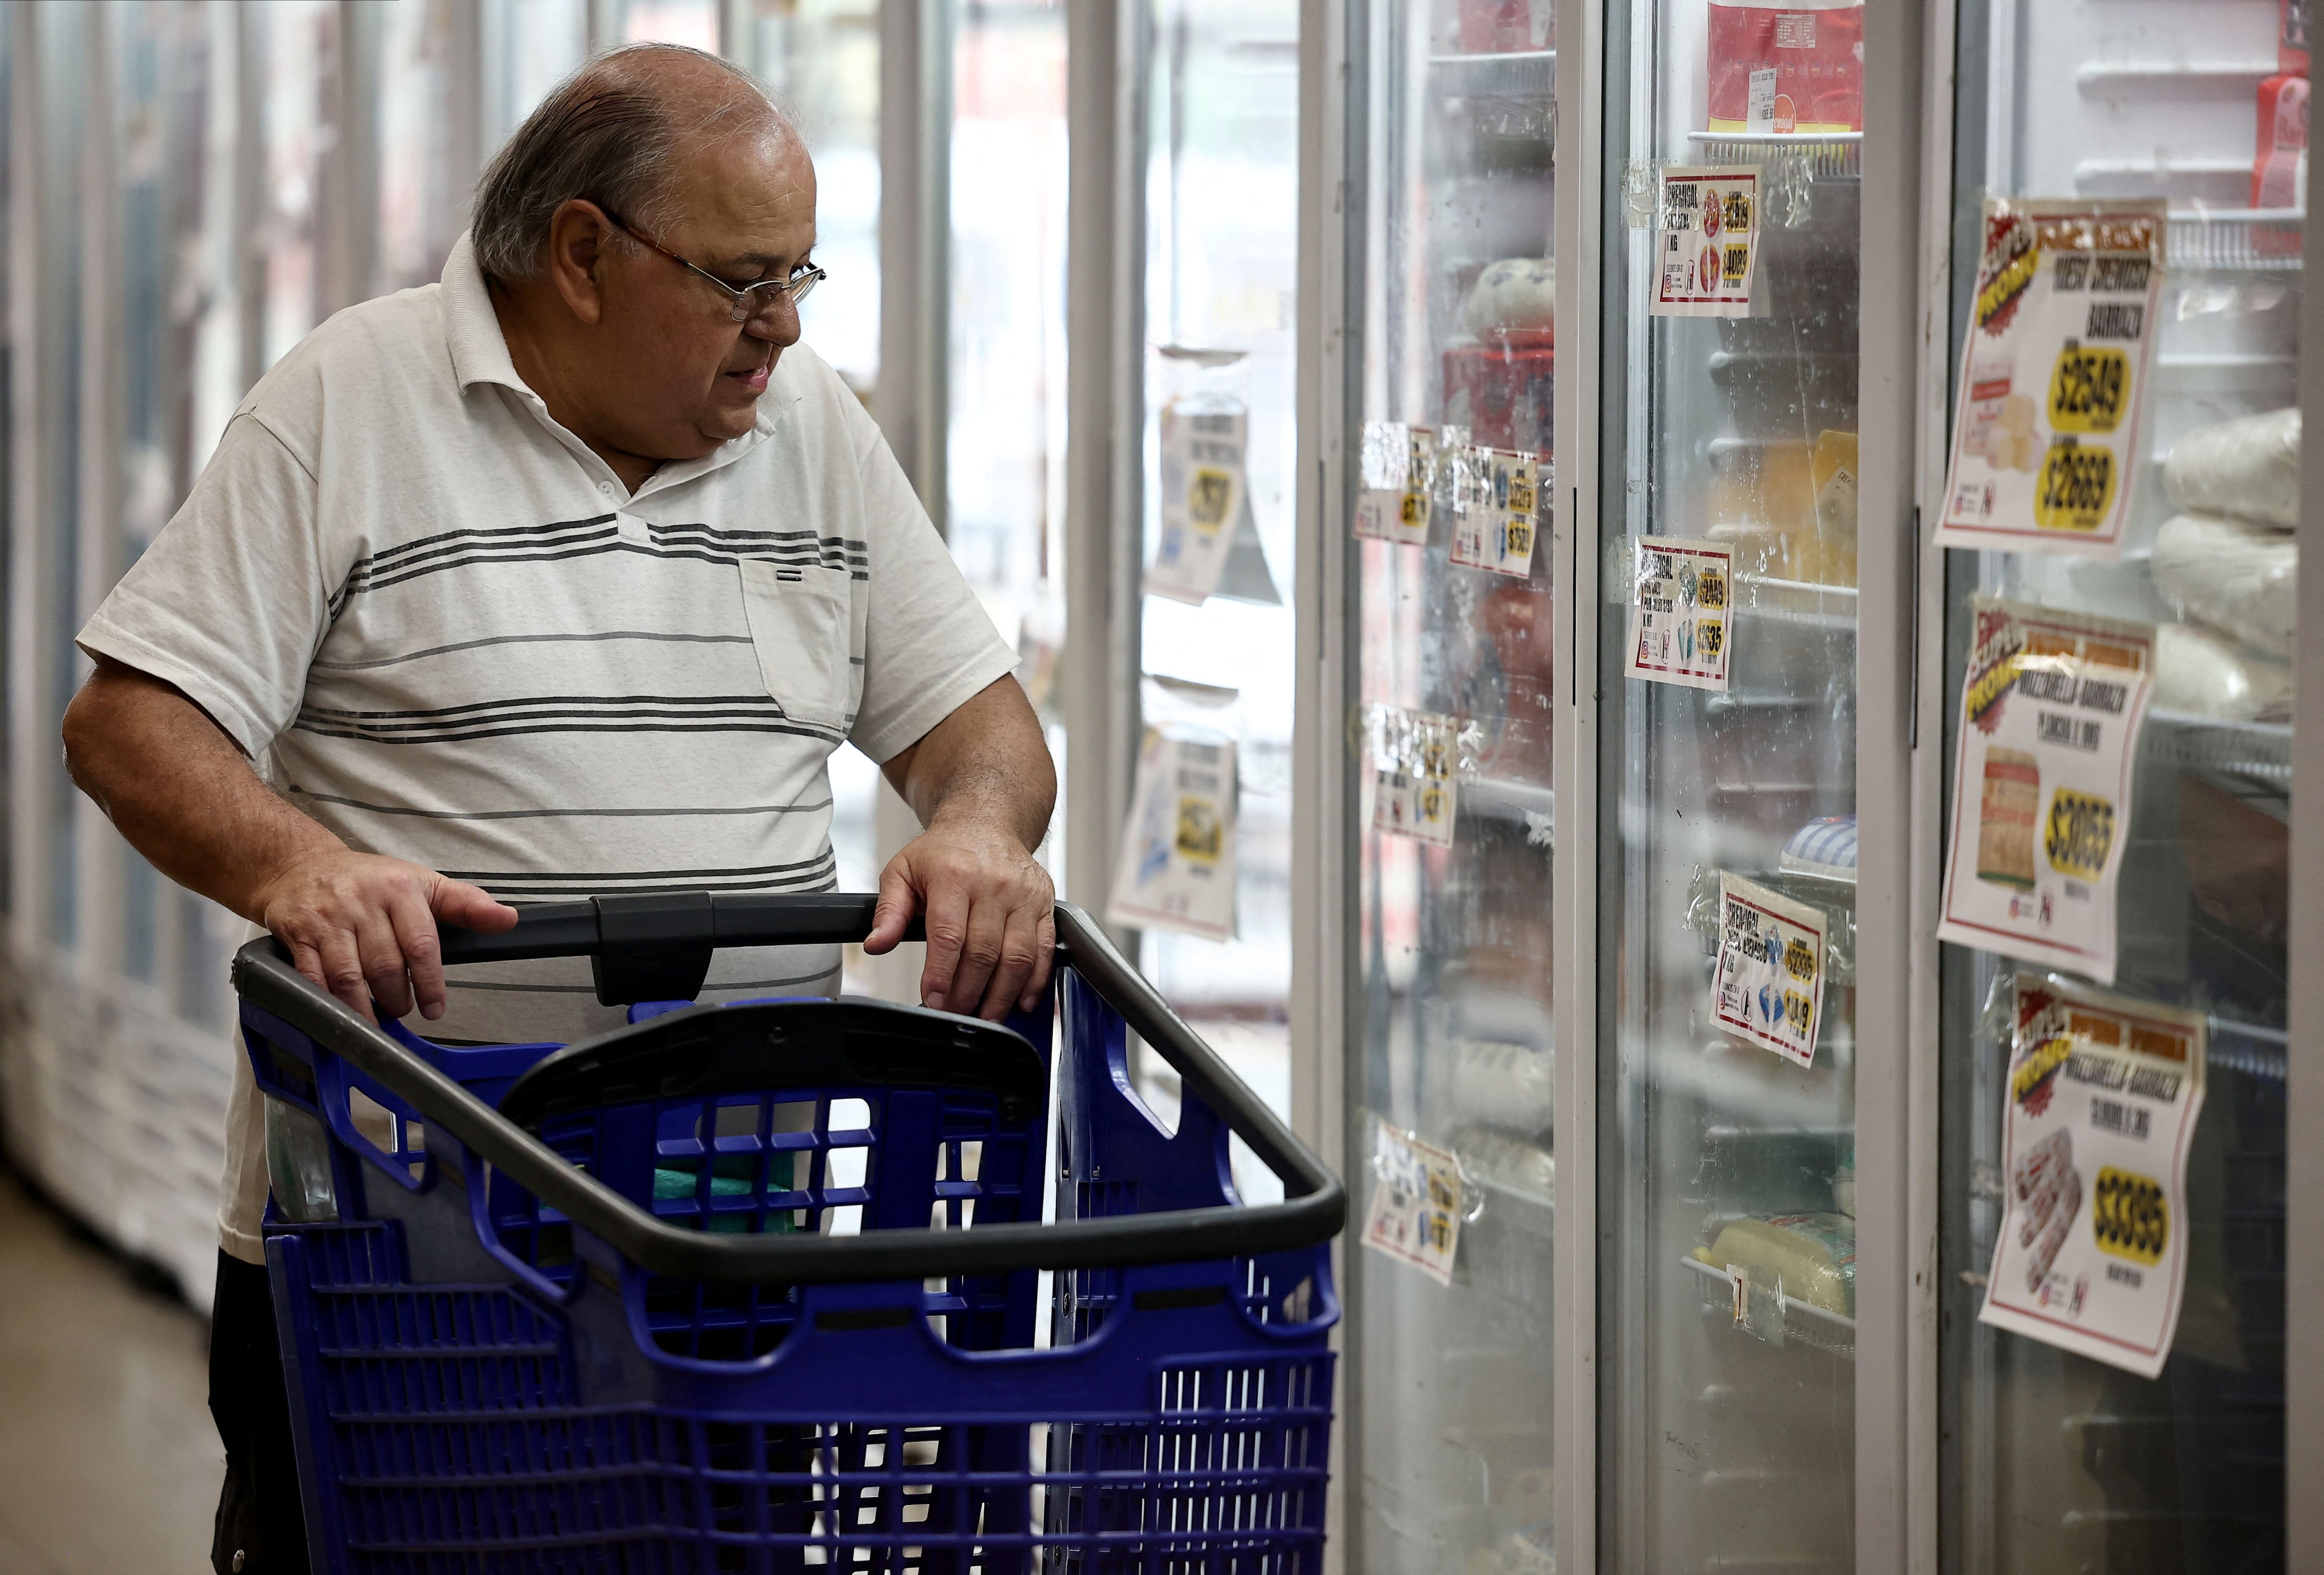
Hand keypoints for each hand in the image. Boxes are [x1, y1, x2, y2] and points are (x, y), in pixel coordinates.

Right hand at [251, 849, 518, 1023]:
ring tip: (376, 1022)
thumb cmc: (371, 880)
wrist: (300, 865)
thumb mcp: (423, 883)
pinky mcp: (296, 934)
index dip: (431, 982)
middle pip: (384, 965)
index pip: (421, 943)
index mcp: (400, 889)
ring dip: (363, 1009)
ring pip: (348, 976)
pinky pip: (312, 976)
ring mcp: (327, 919)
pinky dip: (327, 1001)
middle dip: (397, 998)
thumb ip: (466, 904)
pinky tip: (340, 1012)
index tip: (435, 1008)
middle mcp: (362, 903)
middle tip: (403, 1010)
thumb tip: (508, 919)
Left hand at [864, 817, 1054, 1020]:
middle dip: (968, 993)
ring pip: (1017, 956)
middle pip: (984, 952)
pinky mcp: (1045, 904)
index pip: (948, 935)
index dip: (941, 974)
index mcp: (954, 876)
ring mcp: (1023, 896)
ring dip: (1001, 995)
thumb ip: (889, 911)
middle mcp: (993, 885)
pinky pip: (1044, 949)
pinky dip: (1035, 981)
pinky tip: (1021, 1001)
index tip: (933, 1000)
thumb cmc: (944, 852)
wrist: (987, 823)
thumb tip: (877, 944)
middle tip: (955, 1014)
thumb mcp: (903, 871)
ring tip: (985, 1017)